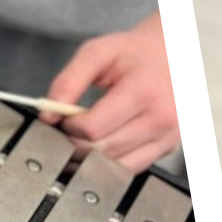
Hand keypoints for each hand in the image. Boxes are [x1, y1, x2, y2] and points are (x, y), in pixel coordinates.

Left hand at [45, 12, 178, 171]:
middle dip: (77, 143)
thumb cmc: (134, 53)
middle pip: (103, 151)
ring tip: (85, 137)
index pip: (93, 128)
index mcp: (144, 91)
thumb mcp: (97, 53)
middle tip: (70, 128)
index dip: (70, 126)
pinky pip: (131, 168)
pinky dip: (111, 163)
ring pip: (116, 167)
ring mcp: (168, 137)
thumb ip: (68, 81)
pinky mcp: (169, 148)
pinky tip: (104, 145)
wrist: (173, 54)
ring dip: (91, 158)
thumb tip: (48, 115)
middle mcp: (162, 118)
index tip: (66, 117)